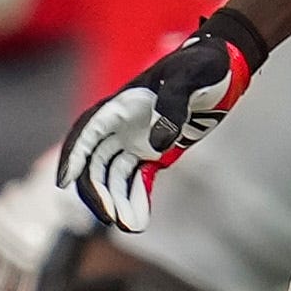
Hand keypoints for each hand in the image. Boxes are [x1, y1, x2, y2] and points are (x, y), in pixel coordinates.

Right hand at [58, 9, 269, 229]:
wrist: (226, 66)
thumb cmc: (205, 64)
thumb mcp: (192, 77)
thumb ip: (173, 106)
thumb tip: (157, 145)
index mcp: (122, 104)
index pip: (87, 132)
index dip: (73, 156)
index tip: (64, 181)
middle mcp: (123, 124)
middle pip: (95, 161)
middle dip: (97, 190)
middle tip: (111, 217)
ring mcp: (137, 139)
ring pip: (114, 175)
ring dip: (116, 200)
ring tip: (130, 226)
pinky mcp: (155, 151)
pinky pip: (137, 178)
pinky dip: (135, 197)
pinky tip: (139, 220)